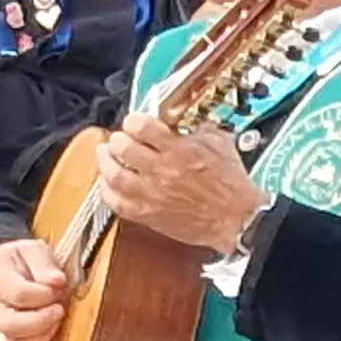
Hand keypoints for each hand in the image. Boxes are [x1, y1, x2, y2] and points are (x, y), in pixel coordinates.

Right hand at [0, 239, 72, 340]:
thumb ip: (44, 264)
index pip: (19, 294)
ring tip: (53, 325)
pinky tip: (44, 340)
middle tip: (59, 311)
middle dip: (42, 321)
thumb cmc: (18, 263)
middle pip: (11, 325)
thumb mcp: (31, 250)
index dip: (43, 296)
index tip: (57, 290)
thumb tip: (57, 281)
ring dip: (40, 340)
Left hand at [96, 116, 270, 252]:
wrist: (236, 219)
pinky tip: (109, 183)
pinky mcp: (148, 215)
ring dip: (105, 161)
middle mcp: (162, 171)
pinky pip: (116, 203)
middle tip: (119, 138)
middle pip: (122, 147)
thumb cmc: (231, 186)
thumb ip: (196, 128)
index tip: (134, 122)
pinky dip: (107, 191)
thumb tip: (182, 120)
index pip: (141, 126)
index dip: (133, 121)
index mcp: (179, 150)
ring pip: (113, 174)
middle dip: (117, 138)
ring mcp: (152, 194)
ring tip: (106, 155)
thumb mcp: (219, 143)